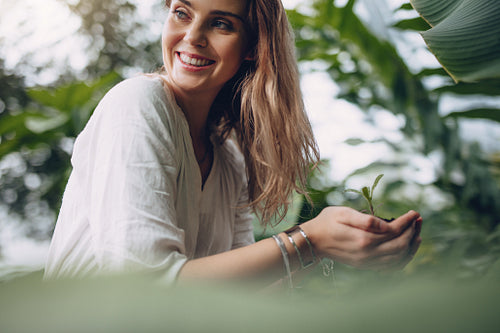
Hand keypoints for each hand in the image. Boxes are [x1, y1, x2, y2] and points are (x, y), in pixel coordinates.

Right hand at [301, 207, 421, 269]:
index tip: (414, 212)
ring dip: (412, 246)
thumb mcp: (343, 213)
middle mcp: (368, 254)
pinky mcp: (366, 266)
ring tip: (416, 232)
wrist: (313, 241)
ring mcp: (368, 262)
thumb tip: (387, 224)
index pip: (394, 231)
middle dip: (413, 232)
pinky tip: (407, 248)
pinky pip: (392, 267)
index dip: (407, 221)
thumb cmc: (327, 222)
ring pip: (399, 259)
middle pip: (401, 246)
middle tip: (418, 220)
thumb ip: (366, 219)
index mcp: (363, 239)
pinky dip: (404, 258)